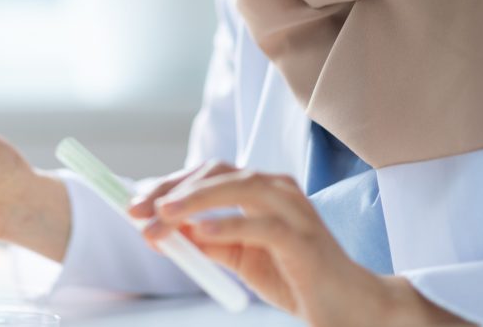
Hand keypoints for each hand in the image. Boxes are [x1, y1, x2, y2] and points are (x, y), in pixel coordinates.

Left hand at [130, 162, 470, 326]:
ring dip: (195, 199)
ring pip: (240, 187)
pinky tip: (199, 232)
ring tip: (163, 215)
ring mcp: (293, 209)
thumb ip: (209, 242)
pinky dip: (228, 225)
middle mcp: (277, 189)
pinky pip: (262, 225)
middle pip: (217, 173)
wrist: (347, 307)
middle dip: (173, 190)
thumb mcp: (241, 259)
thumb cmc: (294, 277)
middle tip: (138, 212)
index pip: (208, 173)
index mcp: (261, 189)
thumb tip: (167, 232)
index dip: (168, 185)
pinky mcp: (303, 238)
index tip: (134, 204)